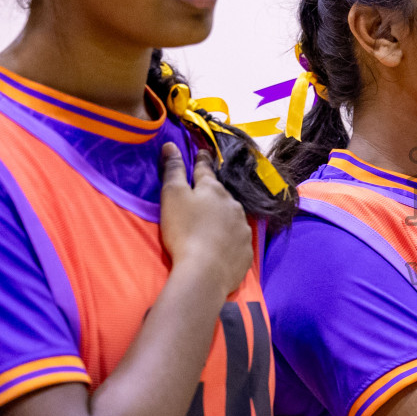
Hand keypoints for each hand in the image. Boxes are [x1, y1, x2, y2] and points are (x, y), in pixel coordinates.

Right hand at [158, 145, 251, 297]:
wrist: (205, 271)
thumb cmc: (184, 230)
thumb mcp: (173, 196)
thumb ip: (173, 170)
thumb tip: (170, 144)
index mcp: (213, 189)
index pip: (205, 170)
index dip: (201, 161)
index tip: (202, 153)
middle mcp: (233, 204)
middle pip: (221, 194)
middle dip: (214, 192)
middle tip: (205, 196)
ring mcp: (242, 227)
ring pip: (232, 215)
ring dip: (224, 216)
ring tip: (213, 224)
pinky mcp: (246, 249)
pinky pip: (237, 239)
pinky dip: (230, 239)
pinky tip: (223, 246)